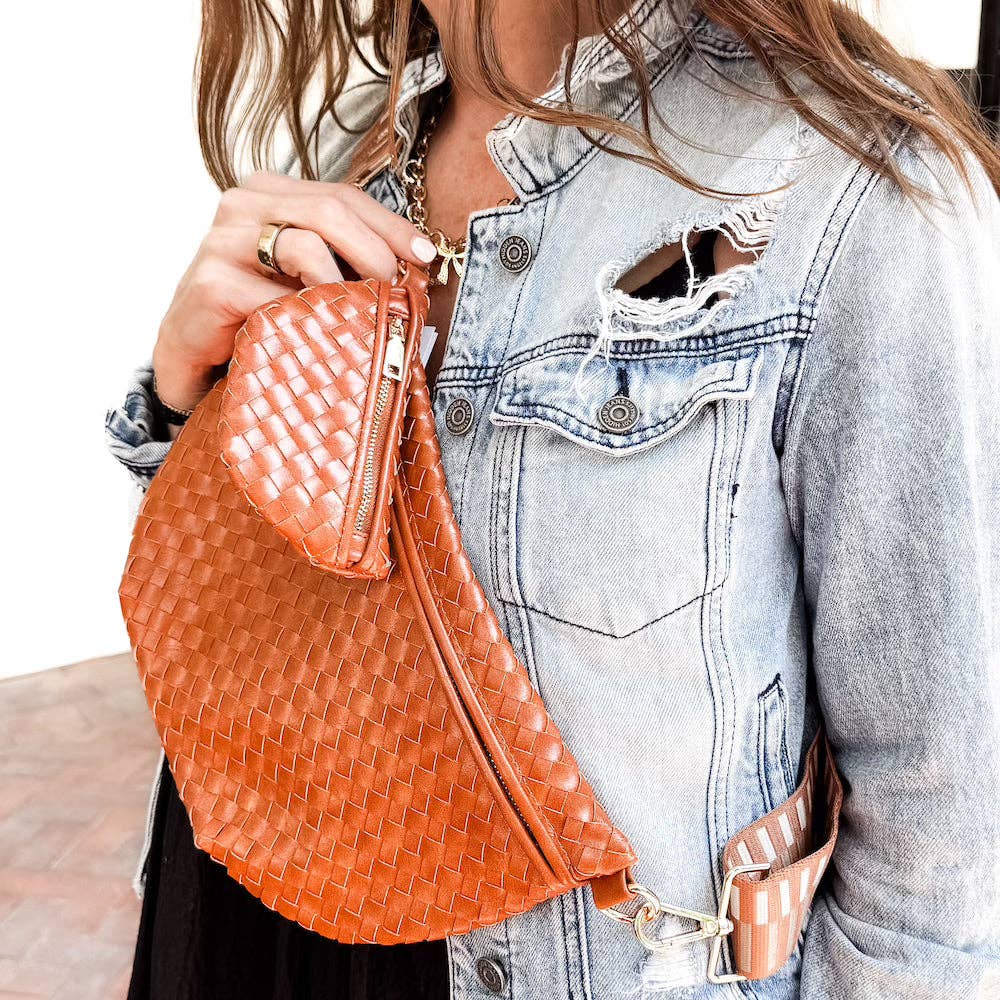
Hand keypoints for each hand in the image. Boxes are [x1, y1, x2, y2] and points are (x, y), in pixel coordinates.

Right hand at [152, 172, 436, 411]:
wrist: (195, 359)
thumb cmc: (260, 315)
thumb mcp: (308, 277)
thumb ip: (346, 259)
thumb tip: (414, 265)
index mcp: (271, 193)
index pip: (343, 196)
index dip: (390, 225)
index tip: (425, 255)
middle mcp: (243, 205)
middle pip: (329, 210)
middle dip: (375, 251)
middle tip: (397, 290)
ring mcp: (221, 240)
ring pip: (305, 245)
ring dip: (345, 285)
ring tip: (363, 315)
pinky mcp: (209, 283)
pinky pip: (275, 296)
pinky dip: (306, 316)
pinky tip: (322, 335)